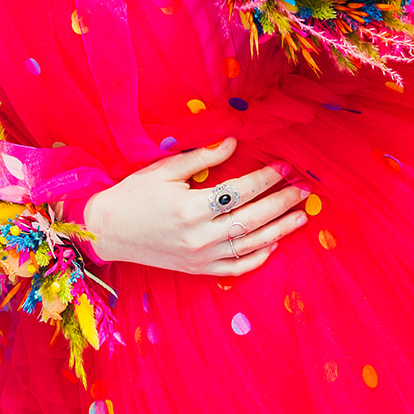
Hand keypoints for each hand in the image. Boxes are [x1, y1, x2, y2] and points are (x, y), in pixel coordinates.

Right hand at [83, 137, 309, 276]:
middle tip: (304, 189)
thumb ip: (202, 157)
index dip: (266, 178)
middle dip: (282, 202)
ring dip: (280, 230)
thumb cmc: (134, 194)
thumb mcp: (164, 169)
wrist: (108, 230)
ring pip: (250, 246)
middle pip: (252, 219)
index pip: (240, 192)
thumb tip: (235, 141)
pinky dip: (257, 259)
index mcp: (191, 208)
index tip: (286, 166)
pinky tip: (273, 244)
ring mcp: (200, 258)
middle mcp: (199, 237)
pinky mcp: (197, 271)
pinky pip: (235, 269)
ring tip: (302, 216)